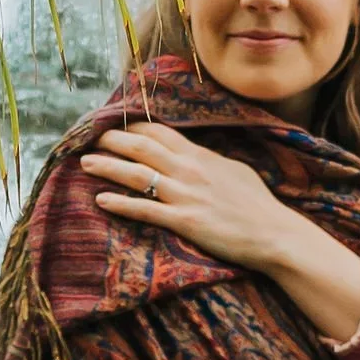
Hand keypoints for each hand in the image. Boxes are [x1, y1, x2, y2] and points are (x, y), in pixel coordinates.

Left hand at [82, 123, 294, 273]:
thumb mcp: (234, 171)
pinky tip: (101, 201)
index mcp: (201, 156)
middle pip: (142, 148)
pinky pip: (145, 209)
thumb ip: (209, 161)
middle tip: (89, 139)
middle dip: (112, 141)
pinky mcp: (185, 221)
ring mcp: (186, 195)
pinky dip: (121, 204)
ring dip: (108, 167)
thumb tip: (194, 154)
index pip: (159, 133)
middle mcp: (190, 170)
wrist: (274, 234)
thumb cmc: (257, 205)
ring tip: (85, 164)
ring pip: (138, 175)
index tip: (113, 126)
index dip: (133, 127)